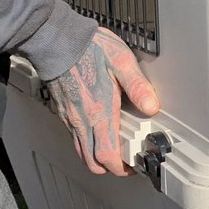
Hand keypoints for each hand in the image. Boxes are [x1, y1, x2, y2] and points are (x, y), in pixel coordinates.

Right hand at [45, 27, 159, 175]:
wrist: (56, 39)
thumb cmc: (88, 48)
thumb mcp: (121, 60)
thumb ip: (138, 86)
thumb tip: (152, 106)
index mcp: (99, 111)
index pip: (107, 155)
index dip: (121, 168)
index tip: (133, 166)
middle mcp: (82, 119)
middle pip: (92, 162)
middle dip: (109, 168)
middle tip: (125, 161)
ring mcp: (70, 117)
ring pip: (81, 152)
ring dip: (96, 157)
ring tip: (114, 148)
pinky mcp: (63, 111)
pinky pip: (74, 137)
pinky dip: (86, 143)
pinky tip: (99, 131)